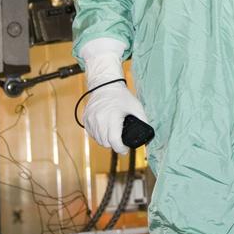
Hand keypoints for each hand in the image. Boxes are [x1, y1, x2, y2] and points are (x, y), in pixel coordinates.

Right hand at [80, 38, 147, 153]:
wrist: (105, 84)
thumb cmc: (121, 96)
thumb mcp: (136, 106)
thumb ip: (143, 120)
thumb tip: (148, 135)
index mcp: (112, 117)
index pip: (114, 142)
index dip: (121, 149)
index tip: (125, 149)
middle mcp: (100, 120)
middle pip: (106, 143)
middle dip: (114, 144)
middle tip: (120, 140)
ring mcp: (91, 120)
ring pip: (98, 140)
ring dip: (105, 140)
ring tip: (112, 135)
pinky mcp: (86, 119)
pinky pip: (91, 134)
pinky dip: (98, 135)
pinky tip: (104, 130)